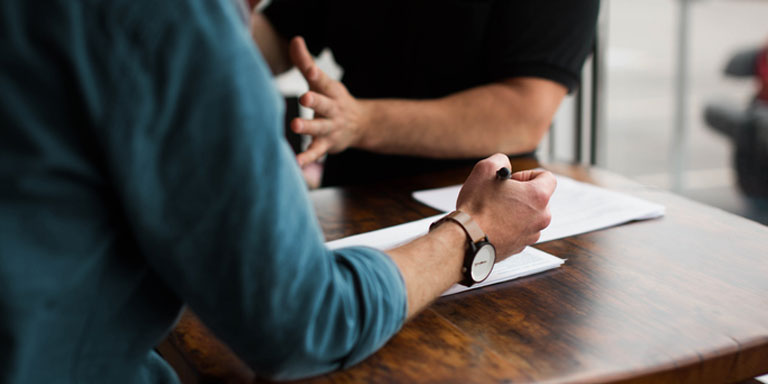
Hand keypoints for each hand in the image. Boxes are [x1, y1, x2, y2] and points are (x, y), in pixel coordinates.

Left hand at [289, 36, 367, 165]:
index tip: (309, 69)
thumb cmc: (332, 99)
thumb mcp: (322, 81)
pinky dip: (308, 157)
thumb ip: (305, 62)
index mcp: (330, 91)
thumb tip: (296, 39)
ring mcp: (331, 127)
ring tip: (295, 125)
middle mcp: (332, 109)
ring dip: (308, 127)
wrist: (361, 125)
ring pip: (319, 128)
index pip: (323, 81)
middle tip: (304, 97)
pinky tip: (297, 162)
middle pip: (324, 104)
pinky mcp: (327, 144)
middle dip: (315, 100)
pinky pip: (317, 151)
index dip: (315, 73)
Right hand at [456, 154, 555, 258]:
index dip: (528, 174)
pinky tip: (492, 223)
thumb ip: (500, 160)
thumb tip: (504, 165)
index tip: (513, 180)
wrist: (466, 239)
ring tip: (494, 210)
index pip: (547, 177)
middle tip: (501, 195)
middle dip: (521, 194)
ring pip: (529, 215)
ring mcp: (532, 234)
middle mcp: (541, 217)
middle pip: (538, 198)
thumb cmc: (476, 207)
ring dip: (515, 210)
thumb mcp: (484, 170)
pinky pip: (520, 230)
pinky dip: (510, 225)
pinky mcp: (521, 246)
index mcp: (538, 196)